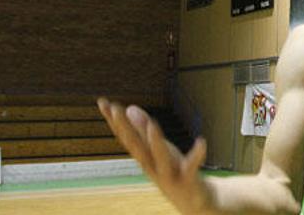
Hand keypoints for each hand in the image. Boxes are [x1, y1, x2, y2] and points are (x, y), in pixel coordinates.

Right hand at [97, 98, 215, 214]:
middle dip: (126, 128)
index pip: (125, 137)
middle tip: (117, 108)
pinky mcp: (188, 180)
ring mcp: (169, 175)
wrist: (193, 202)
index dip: (114, 121)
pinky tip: (202, 142)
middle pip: (137, 147)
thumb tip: (130, 108)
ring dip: (155, 142)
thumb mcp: (157, 149)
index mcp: (145, 157)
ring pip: (160, 158)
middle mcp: (153, 166)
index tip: (102, 102)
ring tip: (151, 124)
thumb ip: (143, 130)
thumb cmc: (173, 171)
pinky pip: (192, 167)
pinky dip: (196, 155)